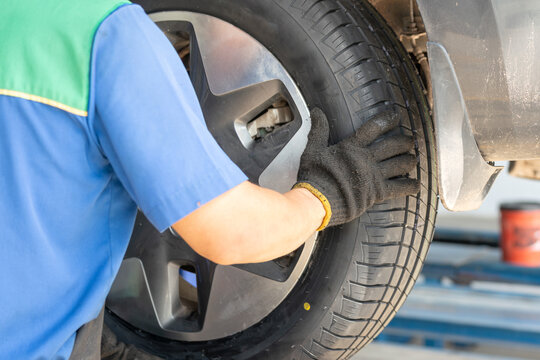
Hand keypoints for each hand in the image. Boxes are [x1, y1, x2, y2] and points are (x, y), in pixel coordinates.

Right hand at [295, 108, 418, 228]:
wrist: (317, 201)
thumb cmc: (313, 177)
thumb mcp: (312, 150)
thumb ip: (318, 130)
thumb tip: (317, 112)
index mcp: (351, 147)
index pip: (373, 128)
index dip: (386, 120)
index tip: (396, 116)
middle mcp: (365, 159)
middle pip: (392, 145)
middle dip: (404, 142)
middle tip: (410, 141)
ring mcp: (373, 176)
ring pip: (399, 164)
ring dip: (409, 161)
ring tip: (413, 159)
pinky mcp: (376, 193)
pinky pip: (399, 188)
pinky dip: (410, 185)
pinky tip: (416, 184)